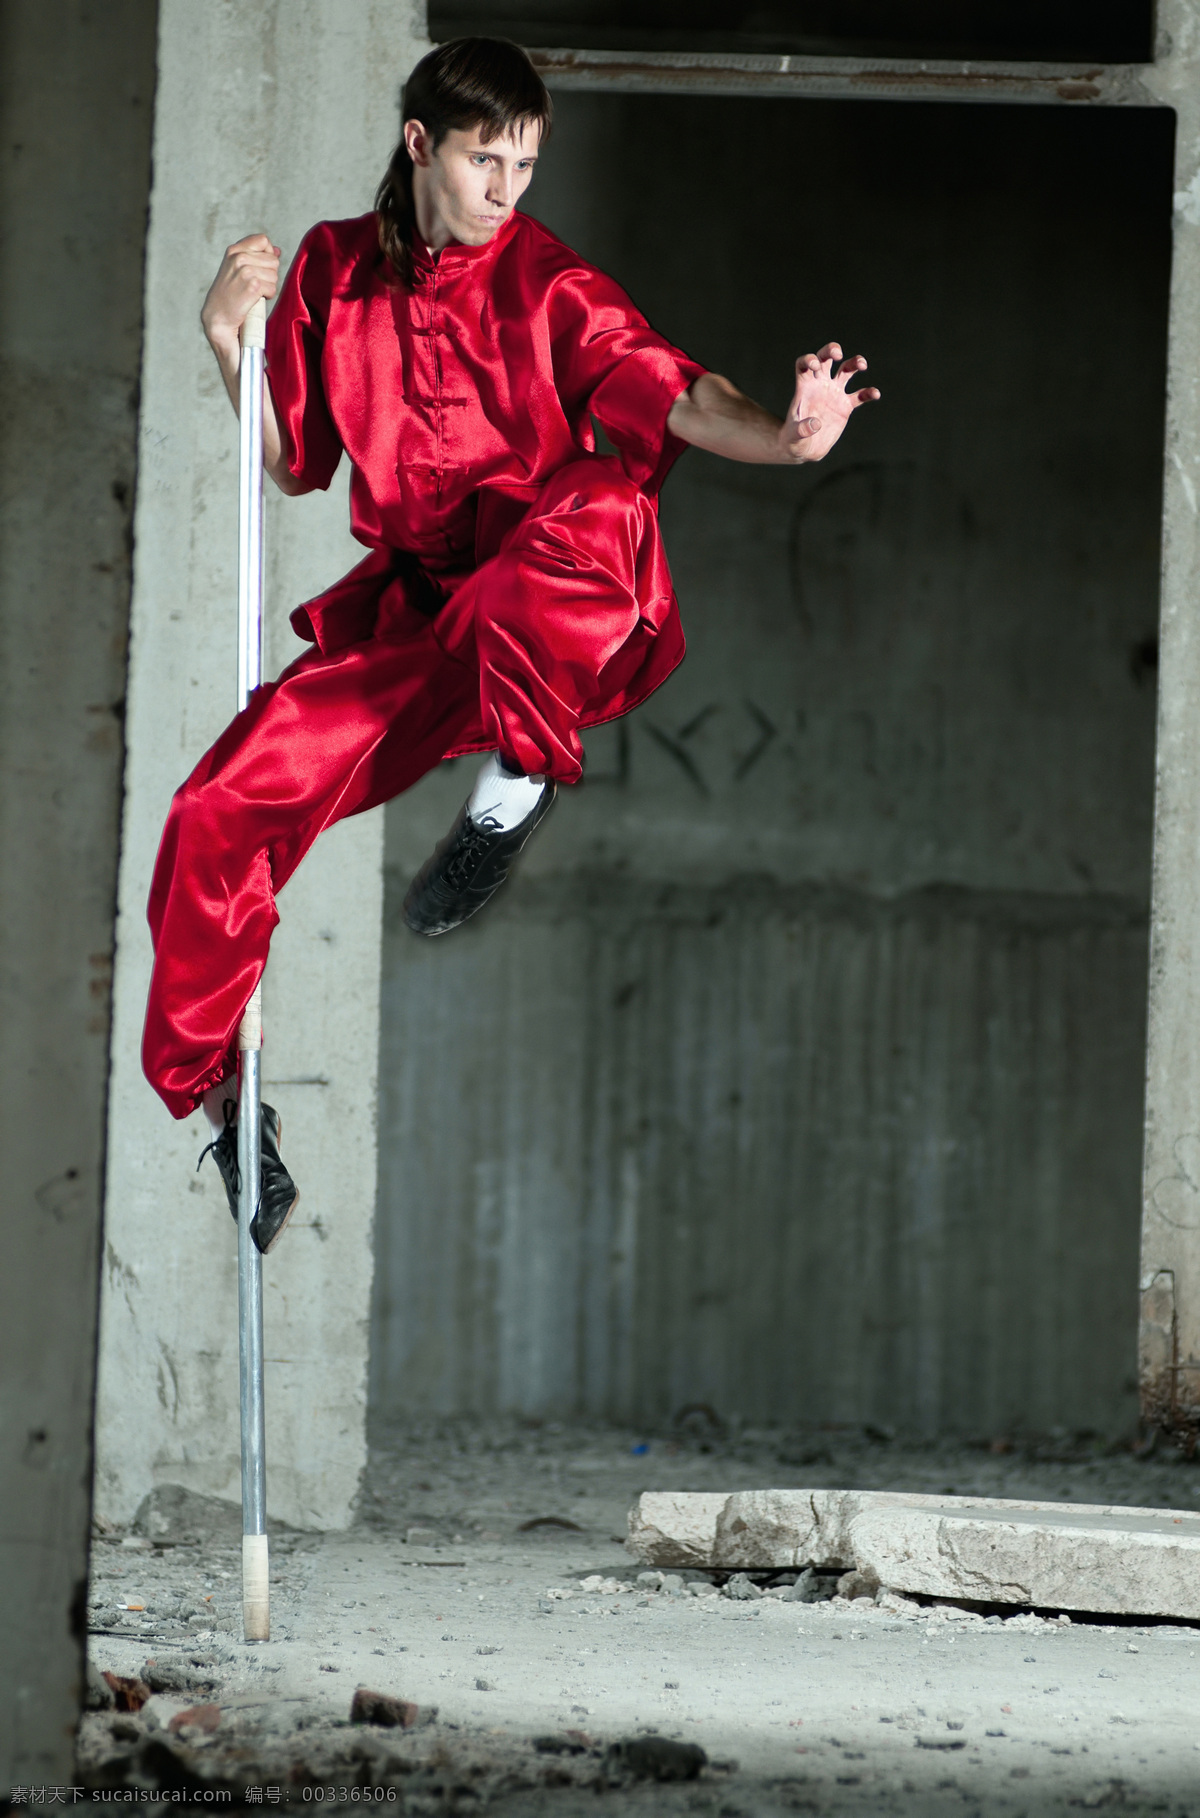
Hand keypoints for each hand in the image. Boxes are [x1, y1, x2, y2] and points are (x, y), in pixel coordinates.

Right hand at [200, 233, 280, 355]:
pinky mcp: (253, 286)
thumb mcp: (237, 268)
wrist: (218, 316)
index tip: (260, 267)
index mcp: (234, 250)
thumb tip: (277, 250)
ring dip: (268, 286)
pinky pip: (273, 289)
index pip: (263, 240)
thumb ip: (256, 256)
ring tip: (253, 292)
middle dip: (269, 274)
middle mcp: (239, 257)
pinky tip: (255, 299)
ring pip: (274, 275)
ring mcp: (246, 271)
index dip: (268, 254)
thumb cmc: (228, 294)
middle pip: (273, 260)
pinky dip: (268, 296)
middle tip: (254, 284)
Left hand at [781, 343, 879, 462]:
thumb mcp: (794, 436)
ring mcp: (834, 393)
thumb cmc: (794, 439)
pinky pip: (859, 395)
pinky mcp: (845, 406)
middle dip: (831, 351)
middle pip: (825, 359)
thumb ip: (802, 429)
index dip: (809, 359)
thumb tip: (815, 424)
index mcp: (805, 387)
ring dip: (855, 363)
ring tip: (863, 365)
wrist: (806, 448)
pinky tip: (875, 394)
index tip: (815, 364)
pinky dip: (868, 393)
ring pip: (846, 370)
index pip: (804, 364)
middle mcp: (820, 385)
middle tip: (838, 354)